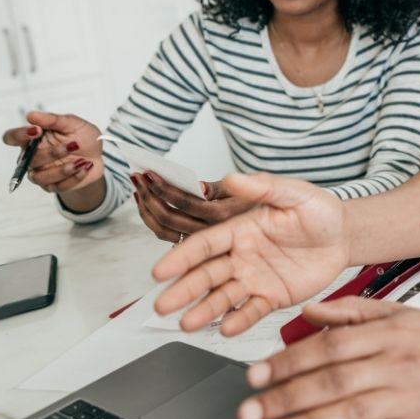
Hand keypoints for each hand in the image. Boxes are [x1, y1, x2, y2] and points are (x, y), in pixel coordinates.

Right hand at [1, 111, 101, 192]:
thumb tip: (31, 115)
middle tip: (72, 146)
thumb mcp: (73, 124)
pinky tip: (84, 167)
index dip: (19, 135)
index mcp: (33, 139)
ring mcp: (41, 173)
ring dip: (62, 169)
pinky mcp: (53, 186)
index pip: (11, 137)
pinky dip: (73, 177)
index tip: (37, 130)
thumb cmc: (83, 138)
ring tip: (80, 161)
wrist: (99, 156)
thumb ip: (53, 120)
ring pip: (40, 177)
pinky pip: (57, 186)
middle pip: (29, 160)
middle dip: (51, 153)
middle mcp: (33, 157)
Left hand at [134, 174, 257, 243]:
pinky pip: (165, 235)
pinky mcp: (195, 245)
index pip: (186, 202)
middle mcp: (211, 233)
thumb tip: (199, 187)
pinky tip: (145, 204)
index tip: (150, 173)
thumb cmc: (266, 206)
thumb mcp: (260, 189)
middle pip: (169, 217)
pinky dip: (150, 219)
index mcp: (225, 216)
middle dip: (149, 195)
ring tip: (138, 188)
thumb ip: (224, 188)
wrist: (281, 234)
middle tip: (138, 176)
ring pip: (162, 230)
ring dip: (146, 208)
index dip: (165, 187)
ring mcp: (202, 242)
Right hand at [152, 172, 347, 334]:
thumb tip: (233, 177)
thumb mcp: (295, 194)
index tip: (160, 271)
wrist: (344, 235)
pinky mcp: (273, 296)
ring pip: (224, 296)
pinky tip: (228, 328)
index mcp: (241, 230)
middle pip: (206, 274)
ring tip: (186, 324)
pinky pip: (253, 310)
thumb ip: (265, 188)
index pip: (205, 245)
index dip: (182, 257)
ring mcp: (255, 278)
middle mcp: (242, 256)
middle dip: (183, 290)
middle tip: (161, 306)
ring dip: (204, 310)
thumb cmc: (319, 211)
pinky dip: (240, 320)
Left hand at [237, 298, 419, 418]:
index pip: (326, 346)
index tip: (255, 375)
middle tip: (249, 413)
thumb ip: (352, 312)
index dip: (287, 361)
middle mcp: (394, 362)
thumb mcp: (400, 312)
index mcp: (385, 333)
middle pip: (331, 380)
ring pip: (350, 411)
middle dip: (285, 397)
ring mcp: (408, 397)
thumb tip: (308, 313)